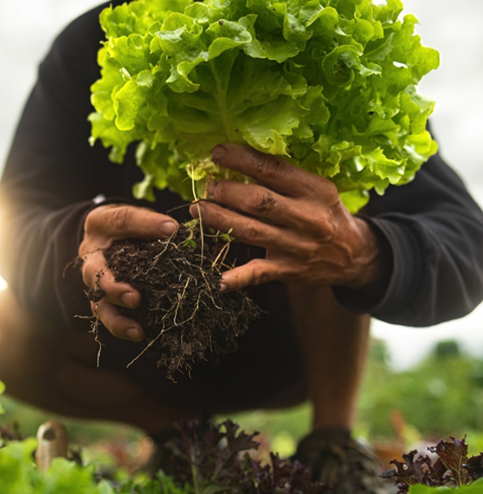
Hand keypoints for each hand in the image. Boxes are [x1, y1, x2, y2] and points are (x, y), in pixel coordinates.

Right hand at [79, 204, 177, 340]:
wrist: (105, 237)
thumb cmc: (126, 227)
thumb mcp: (136, 216)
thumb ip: (151, 222)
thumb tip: (174, 231)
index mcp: (100, 224)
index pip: (121, 221)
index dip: (146, 225)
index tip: (171, 229)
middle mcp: (91, 256)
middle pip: (96, 274)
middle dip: (114, 289)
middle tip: (135, 298)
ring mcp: (94, 282)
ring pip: (98, 304)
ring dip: (116, 319)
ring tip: (136, 330)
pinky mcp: (101, 300)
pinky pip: (108, 317)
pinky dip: (122, 328)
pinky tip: (141, 334)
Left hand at [191, 144, 388, 292]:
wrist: (355, 255)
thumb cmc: (327, 214)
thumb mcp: (318, 189)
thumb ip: (287, 178)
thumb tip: (242, 159)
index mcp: (314, 190)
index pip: (273, 170)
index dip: (242, 160)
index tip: (217, 153)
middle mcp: (306, 217)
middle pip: (259, 201)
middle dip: (227, 192)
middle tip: (207, 186)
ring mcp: (296, 246)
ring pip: (252, 232)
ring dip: (220, 220)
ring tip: (198, 210)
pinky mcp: (288, 270)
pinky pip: (258, 273)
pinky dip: (236, 278)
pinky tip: (217, 280)